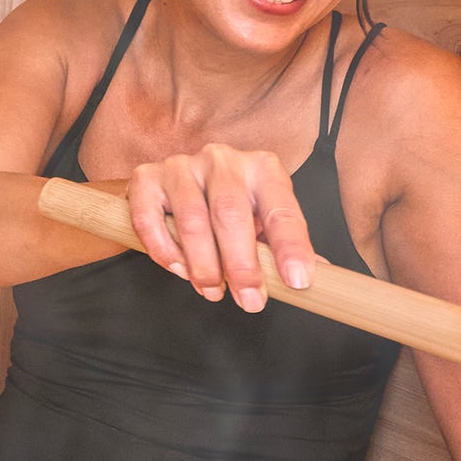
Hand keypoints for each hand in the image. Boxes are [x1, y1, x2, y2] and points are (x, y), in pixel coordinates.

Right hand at [126, 145, 315, 311]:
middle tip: (249, 300)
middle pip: (232, 213)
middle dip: (242, 264)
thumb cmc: (225, 207)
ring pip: (192, 218)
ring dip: (203, 264)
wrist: (172, 184)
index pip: (281, 209)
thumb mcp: (259, 221)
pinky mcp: (145, 178)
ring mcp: (181, 165)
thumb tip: (315, 282)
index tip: (298, 281)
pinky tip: (179, 270)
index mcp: (261, 167)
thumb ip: (279, 248)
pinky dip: (165, 250)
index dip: (291, 246)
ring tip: (212, 291)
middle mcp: (222, 159)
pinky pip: (150, 218)